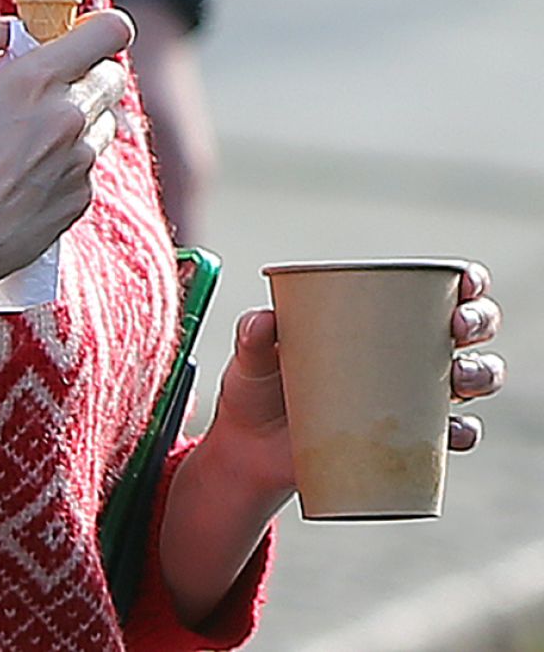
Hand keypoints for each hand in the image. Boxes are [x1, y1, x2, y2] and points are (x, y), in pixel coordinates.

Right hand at [0, 11, 132, 309]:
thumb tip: (4, 28)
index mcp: (34, 82)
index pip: (109, 33)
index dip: (100, 27)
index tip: (78, 36)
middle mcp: (68, 120)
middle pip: (112, 76)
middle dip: (84, 72)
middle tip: (38, 89)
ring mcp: (79, 165)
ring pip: (105, 122)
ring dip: (79, 117)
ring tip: (26, 136)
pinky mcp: (78, 202)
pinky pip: (89, 166)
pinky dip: (67, 161)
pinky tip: (22, 175)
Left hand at [200, 260, 506, 505]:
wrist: (252, 450)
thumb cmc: (258, 385)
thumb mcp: (251, 357)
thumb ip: (253, 335)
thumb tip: (264, 322)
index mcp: (375, 315)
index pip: (436, 288)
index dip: (466, 282)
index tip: (465, 283)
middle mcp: (404, 351)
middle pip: (468, 329)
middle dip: (479, 322)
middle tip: (457, 327)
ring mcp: (410, 397)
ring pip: (472, 378)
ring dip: (481, 373)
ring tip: (458, 378)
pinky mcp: (406, 441)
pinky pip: (452, 437)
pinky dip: (461, 433)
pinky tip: (453, 431)